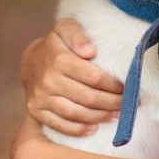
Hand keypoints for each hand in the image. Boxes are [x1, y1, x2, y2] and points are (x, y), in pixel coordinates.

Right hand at [21, 18, 122, 135]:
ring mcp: (40, 97)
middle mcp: (48, 80)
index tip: (128, 87)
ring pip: (75, 113)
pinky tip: (94, 128)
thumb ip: (78, 35)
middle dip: (112, 102)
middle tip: (128, 104)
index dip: (113, 85)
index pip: (94, 77)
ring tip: (116, 115)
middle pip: (88, 97)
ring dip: (99, 117)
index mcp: (58, 59)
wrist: (31, 60)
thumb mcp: (65, 29)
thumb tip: (90, 51)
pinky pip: (59, 125)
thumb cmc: (56, 44)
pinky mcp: (35, 111)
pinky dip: (78, 129)